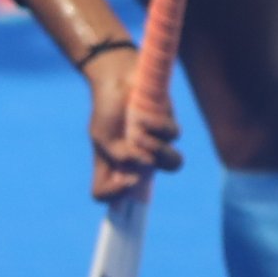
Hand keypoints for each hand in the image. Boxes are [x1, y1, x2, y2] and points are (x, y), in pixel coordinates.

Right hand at [83, 42, 181, 202]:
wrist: (116, 77)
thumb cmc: (106, 109)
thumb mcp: (102, 137)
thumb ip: (121, 157)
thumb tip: (147, 164)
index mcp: (116, 168)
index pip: (111, 199)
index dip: (116, 197)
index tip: (122, 180)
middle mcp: (138, 163)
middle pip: (152, 188)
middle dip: (148, 168)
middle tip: (137, 151)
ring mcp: (157, 146)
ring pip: (174, 164)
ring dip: (155, 149)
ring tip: (140, 134)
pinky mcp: (169, 127)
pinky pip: (172, 135)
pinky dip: (156, 124)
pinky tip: (142, 114)